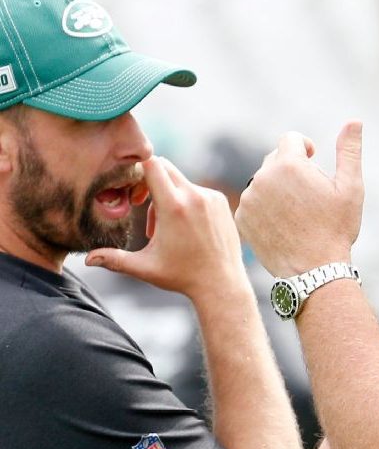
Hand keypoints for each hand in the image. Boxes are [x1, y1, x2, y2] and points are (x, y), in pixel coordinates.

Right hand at [85, 157, 245, 299]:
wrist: (221, 284)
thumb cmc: (181, 276)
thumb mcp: (145, 267)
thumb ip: (114, 260)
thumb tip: (87, 260)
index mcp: (173, 207)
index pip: (151, 165)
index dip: (137, 170)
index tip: (132, 190)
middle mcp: (194, 196)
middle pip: (164, 167)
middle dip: (149, 181)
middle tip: (141, 204)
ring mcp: (210, 197)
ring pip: (180, 182)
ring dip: (168, 196)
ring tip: (166, 228)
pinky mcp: (221, 201)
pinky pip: (197, 190)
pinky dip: (187, 201)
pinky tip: (186, 228)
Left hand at [235, 121, 363, 276]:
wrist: (314, 271)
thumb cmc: (336, 229)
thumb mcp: (351, 188)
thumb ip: (349, 150)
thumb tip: (354, 120)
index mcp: (289, 164)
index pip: (290, 139)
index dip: (304, 147)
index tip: (313, 160)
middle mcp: (263, 177)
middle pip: (274, 160)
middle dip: (291, 170)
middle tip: (308, 195)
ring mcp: (249, 199)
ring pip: (263, 182)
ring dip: (277, 189)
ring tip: (296, 213)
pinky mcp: (242, 218)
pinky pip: (253, 203)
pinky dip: (264, 208)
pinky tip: (282, 225)